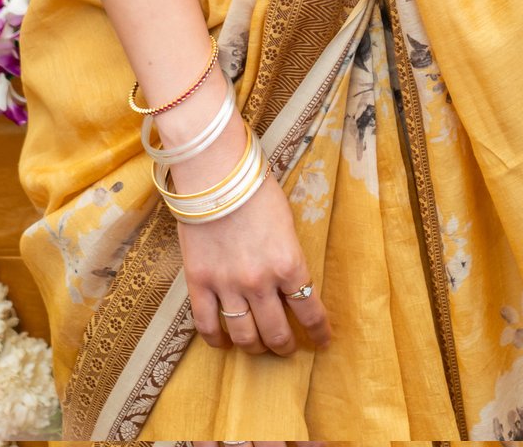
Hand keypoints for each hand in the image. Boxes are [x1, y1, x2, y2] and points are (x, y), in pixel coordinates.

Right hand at [175, 124, 330, 357]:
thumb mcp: (287, 224)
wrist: (216, 174)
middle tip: (288, 348)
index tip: (323, 340)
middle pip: (276, 332)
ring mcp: (228, 286)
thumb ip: (289, 257)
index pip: (309, 310)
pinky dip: (217, 340)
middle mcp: (260, 282)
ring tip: (259, 348)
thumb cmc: (257, 190)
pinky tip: (224, 343)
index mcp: (289, 263)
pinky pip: (208, 326)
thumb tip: (291, 283)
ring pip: (244, 336)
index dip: (318, 331)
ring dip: (255, 348)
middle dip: (286, 346)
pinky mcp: (199, 284)